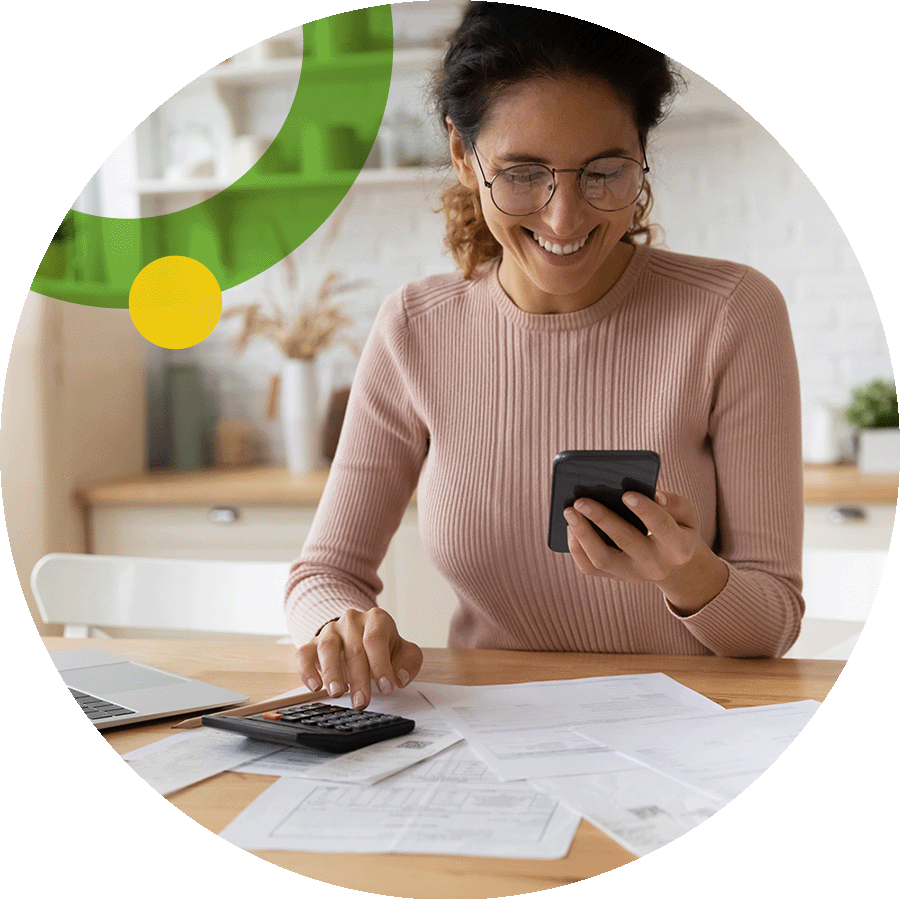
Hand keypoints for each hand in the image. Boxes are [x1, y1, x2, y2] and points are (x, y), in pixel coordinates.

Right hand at [296, 607, 422, 709]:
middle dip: (358, 678)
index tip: (386, 688)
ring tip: (337, 693)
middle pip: (353, 648)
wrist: (359, 634)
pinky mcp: (312, 643)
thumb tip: (399, 677)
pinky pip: (304, 653)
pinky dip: (307, 670)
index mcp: (376, 619)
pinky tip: (314, 686)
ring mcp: (330, 631)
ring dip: (332, 672)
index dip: (381, 664)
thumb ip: (408, 662)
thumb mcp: (403, 651)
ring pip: (328, 648)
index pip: (376, 639)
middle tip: (362, 701)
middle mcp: (352, 621)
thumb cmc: (382, 646)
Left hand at [564, 489, 728, 614]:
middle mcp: (654, 564)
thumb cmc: (679, 530)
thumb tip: (652, 494)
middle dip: (602, 518)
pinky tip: (570, 527)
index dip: (644, 510)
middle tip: (581, 500)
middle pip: (625, 541)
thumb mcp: (687, 515)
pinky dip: (576, 547)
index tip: (626, 493)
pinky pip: (589, 567)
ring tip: (569, 511)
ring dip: (583, 534)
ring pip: (602, 559)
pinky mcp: (615, 577)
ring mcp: (632, 574)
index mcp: (678, 547)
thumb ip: (674, 502)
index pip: (661, 527)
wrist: (677, 569)